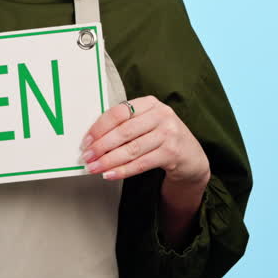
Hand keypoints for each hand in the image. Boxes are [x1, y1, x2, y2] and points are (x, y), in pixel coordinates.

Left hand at [80, 96, 210, 186]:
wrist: (191, 156)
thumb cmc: (161, 137)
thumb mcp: (146, 123)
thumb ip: (124, 125)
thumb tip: (91, 140)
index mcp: (150, 103)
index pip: (118, 113)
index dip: (99, 128)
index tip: (86, 141)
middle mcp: (162, 115)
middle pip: (124, 132)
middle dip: (101, 146)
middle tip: (86, 157)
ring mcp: (169, 134)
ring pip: (132, 149)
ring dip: (109, 160)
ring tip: (94, 168)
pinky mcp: (173, 153)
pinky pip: (141, 163)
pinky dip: (123, 170)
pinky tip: (110, 174)